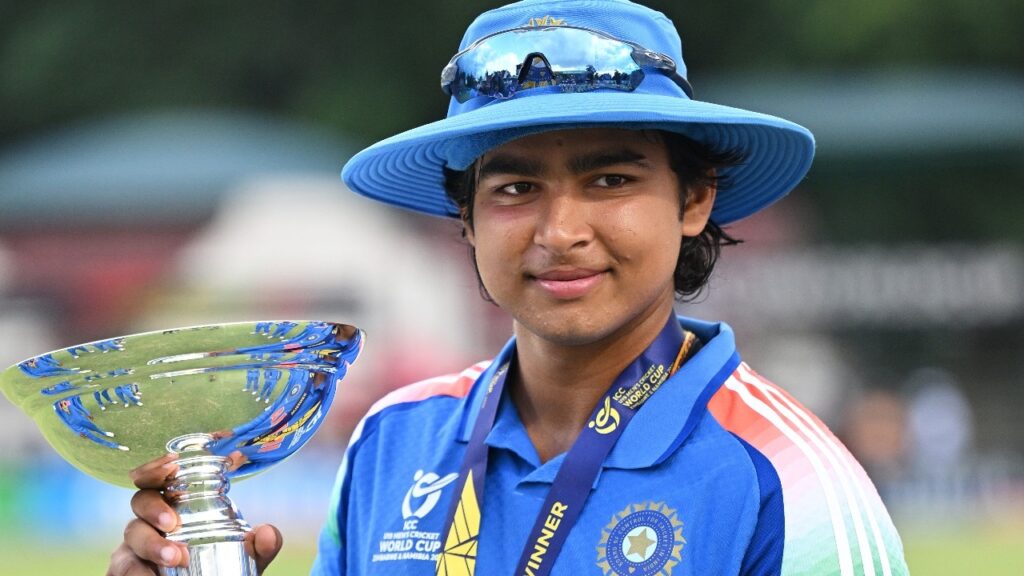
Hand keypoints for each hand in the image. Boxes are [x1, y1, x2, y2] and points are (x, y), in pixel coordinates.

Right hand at [106, 453, 282, 574]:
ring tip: (174, 557)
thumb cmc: (218, 571)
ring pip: (131, 535)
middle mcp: (148, 523)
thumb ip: (259, 548)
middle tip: (173, 523)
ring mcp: (131, 548)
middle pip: (140, 501)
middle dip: (154, 507)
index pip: (159, 478)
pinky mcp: (121, 571)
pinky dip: (133, 571)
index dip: (157, 466)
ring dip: (150, 543)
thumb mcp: (244, 560)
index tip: (171, 462)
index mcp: (174, 507)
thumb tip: (267, 533)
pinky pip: (120, 568)